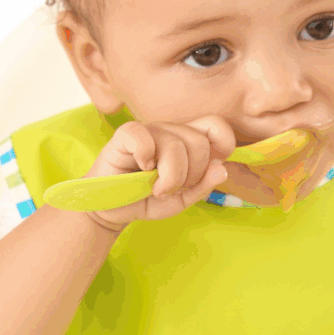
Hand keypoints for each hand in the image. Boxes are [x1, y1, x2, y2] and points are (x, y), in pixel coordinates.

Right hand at [82, 116, 235, 230]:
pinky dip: (146, 157)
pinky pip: (144, 138)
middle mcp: (170, 130)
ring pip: (175, 145)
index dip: (222, 146)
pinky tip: (141, 169)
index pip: (216, 125)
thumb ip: (203, 186)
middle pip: (199, 142)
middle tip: (173, 188)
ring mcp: (148, 130)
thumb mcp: (181, 200)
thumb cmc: (147, 199)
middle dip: (191, 175)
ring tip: (156, 188)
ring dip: (170, 177)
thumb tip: (222, 169)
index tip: (208, 171)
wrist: (112, 209)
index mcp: (187, 140)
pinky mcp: (125, 135)